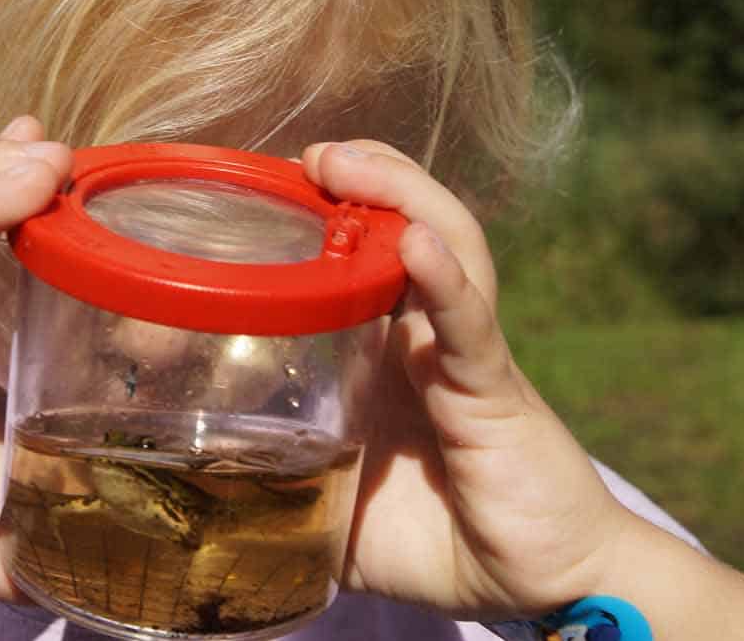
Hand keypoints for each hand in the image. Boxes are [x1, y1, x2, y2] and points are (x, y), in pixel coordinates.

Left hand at [301, 140, 632, 621]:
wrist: (543, 587)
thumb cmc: (441, 543)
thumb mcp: (339, 513)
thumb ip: (283, 497)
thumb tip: (200, 504)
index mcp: (391, 355)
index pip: (363, 260)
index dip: (326, 216)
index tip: (269, 187)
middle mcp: (428, 339)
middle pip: (406, 228)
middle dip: (365, 179)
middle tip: (310, 155)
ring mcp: (463, 356)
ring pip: (445, 247)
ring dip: (398, 194)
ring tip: (346, 162)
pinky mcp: (495, 392)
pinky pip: (469, 327)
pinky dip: (445, 282)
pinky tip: (418, 245)